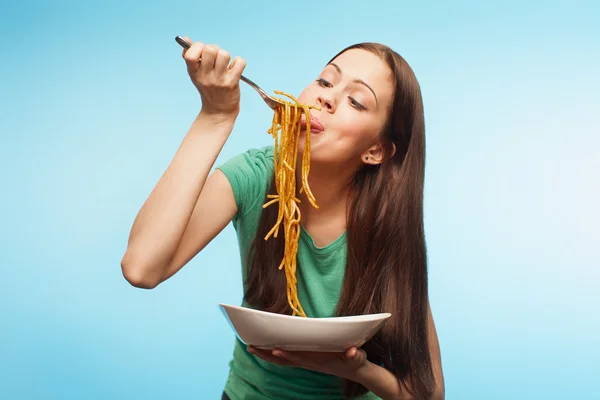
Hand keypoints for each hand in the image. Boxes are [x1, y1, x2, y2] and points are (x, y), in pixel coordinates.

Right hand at [181, 37, 246, 117]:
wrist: (219, 110)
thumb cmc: (208, 87)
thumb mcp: (195, 73)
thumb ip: (190, 56)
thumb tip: (186, 39)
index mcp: (194, 72)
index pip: (190, 54)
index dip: (198, 46)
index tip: (202, 52)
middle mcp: (205, 76)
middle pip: (210, 49)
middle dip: (215, 49)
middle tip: (216, 58)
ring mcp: (219, 80)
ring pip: (224, 54)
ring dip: (226, 56)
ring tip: (225, 65)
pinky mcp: (232, 83)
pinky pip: (239, 62)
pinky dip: (239, 63)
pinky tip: (234, 69)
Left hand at [247, 345, 368, 381]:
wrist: (356, 371)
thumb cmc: (355, 362)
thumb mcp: (357, 357)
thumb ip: (355, 355)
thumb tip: (352, 352)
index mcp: (319, 361)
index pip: (300, 358)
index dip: (288, 355)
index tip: (275, 350)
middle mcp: (309, 363)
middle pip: (284, 360)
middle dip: (267, 354)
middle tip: (250, 346)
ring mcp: (306, 362)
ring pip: (282, 361)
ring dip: (266, 355)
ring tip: (251, 347)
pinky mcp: (306, 360)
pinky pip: (287, 359)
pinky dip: (274, 355)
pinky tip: (266, 350)